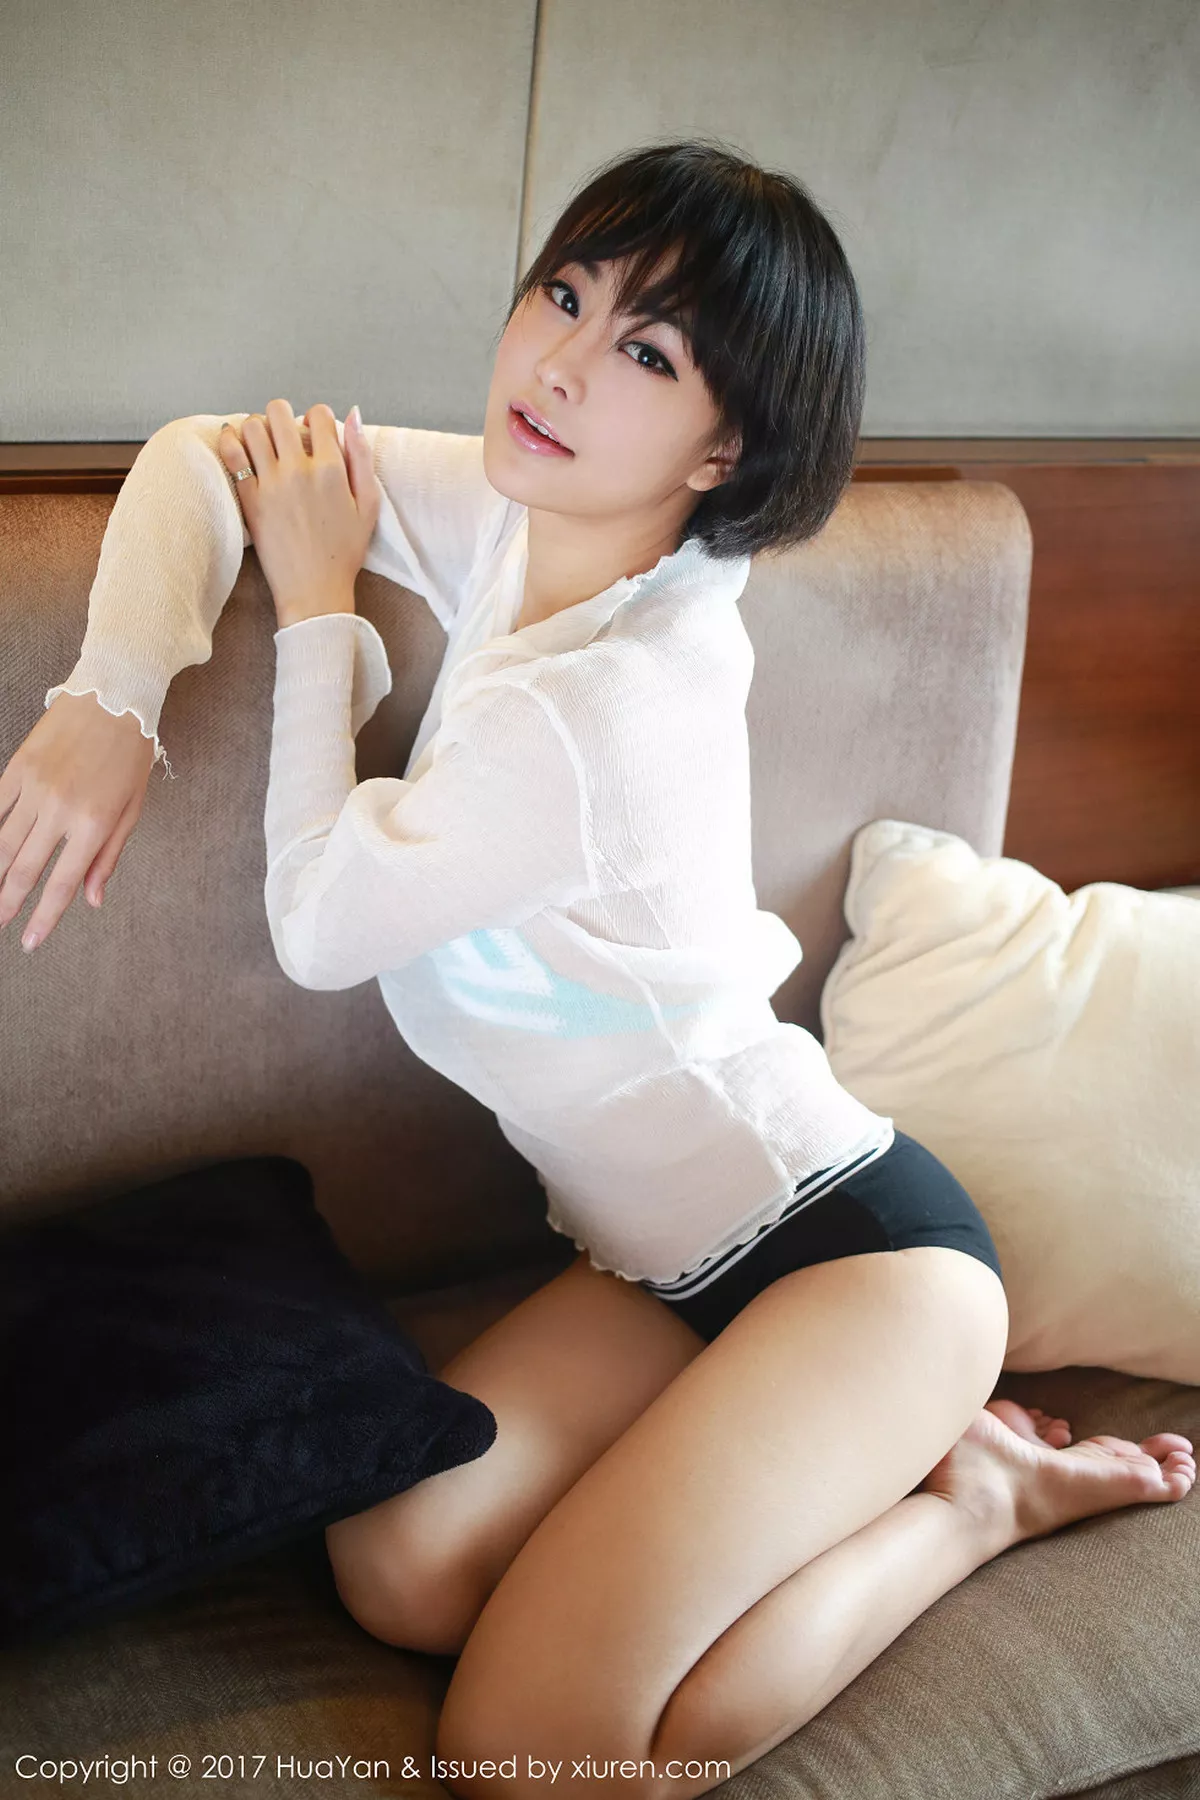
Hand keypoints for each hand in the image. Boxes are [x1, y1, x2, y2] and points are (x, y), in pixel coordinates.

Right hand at [0, 691, 155, 950]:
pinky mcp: (17, 767)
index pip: (62, 883)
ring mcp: (34, 787)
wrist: (113, 695)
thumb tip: (92, 901)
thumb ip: (108, 857)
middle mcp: (60, 809)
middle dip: (6, 904)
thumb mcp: (131, 809)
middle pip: (22, 869)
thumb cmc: (130, 755)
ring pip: (0, 843)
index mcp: (94, 823)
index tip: (29, 943)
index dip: (44, 918)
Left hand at [216, 399, 380, 626]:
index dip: (317, 417)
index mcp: (332, 469)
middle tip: (283, 431)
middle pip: (279, 412)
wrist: (314, 590)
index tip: (314, 431)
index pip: (319, 415)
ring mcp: (271, 483)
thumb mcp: (369, 505)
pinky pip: (232, 454)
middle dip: (282, 415)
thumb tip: (353, 415)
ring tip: (261, 442)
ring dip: (256, 427)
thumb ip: (362, 457)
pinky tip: (233, 441)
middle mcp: (299, 470)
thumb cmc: (344, 551)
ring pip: (252, 427)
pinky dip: (229, 440)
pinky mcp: (250, 499)